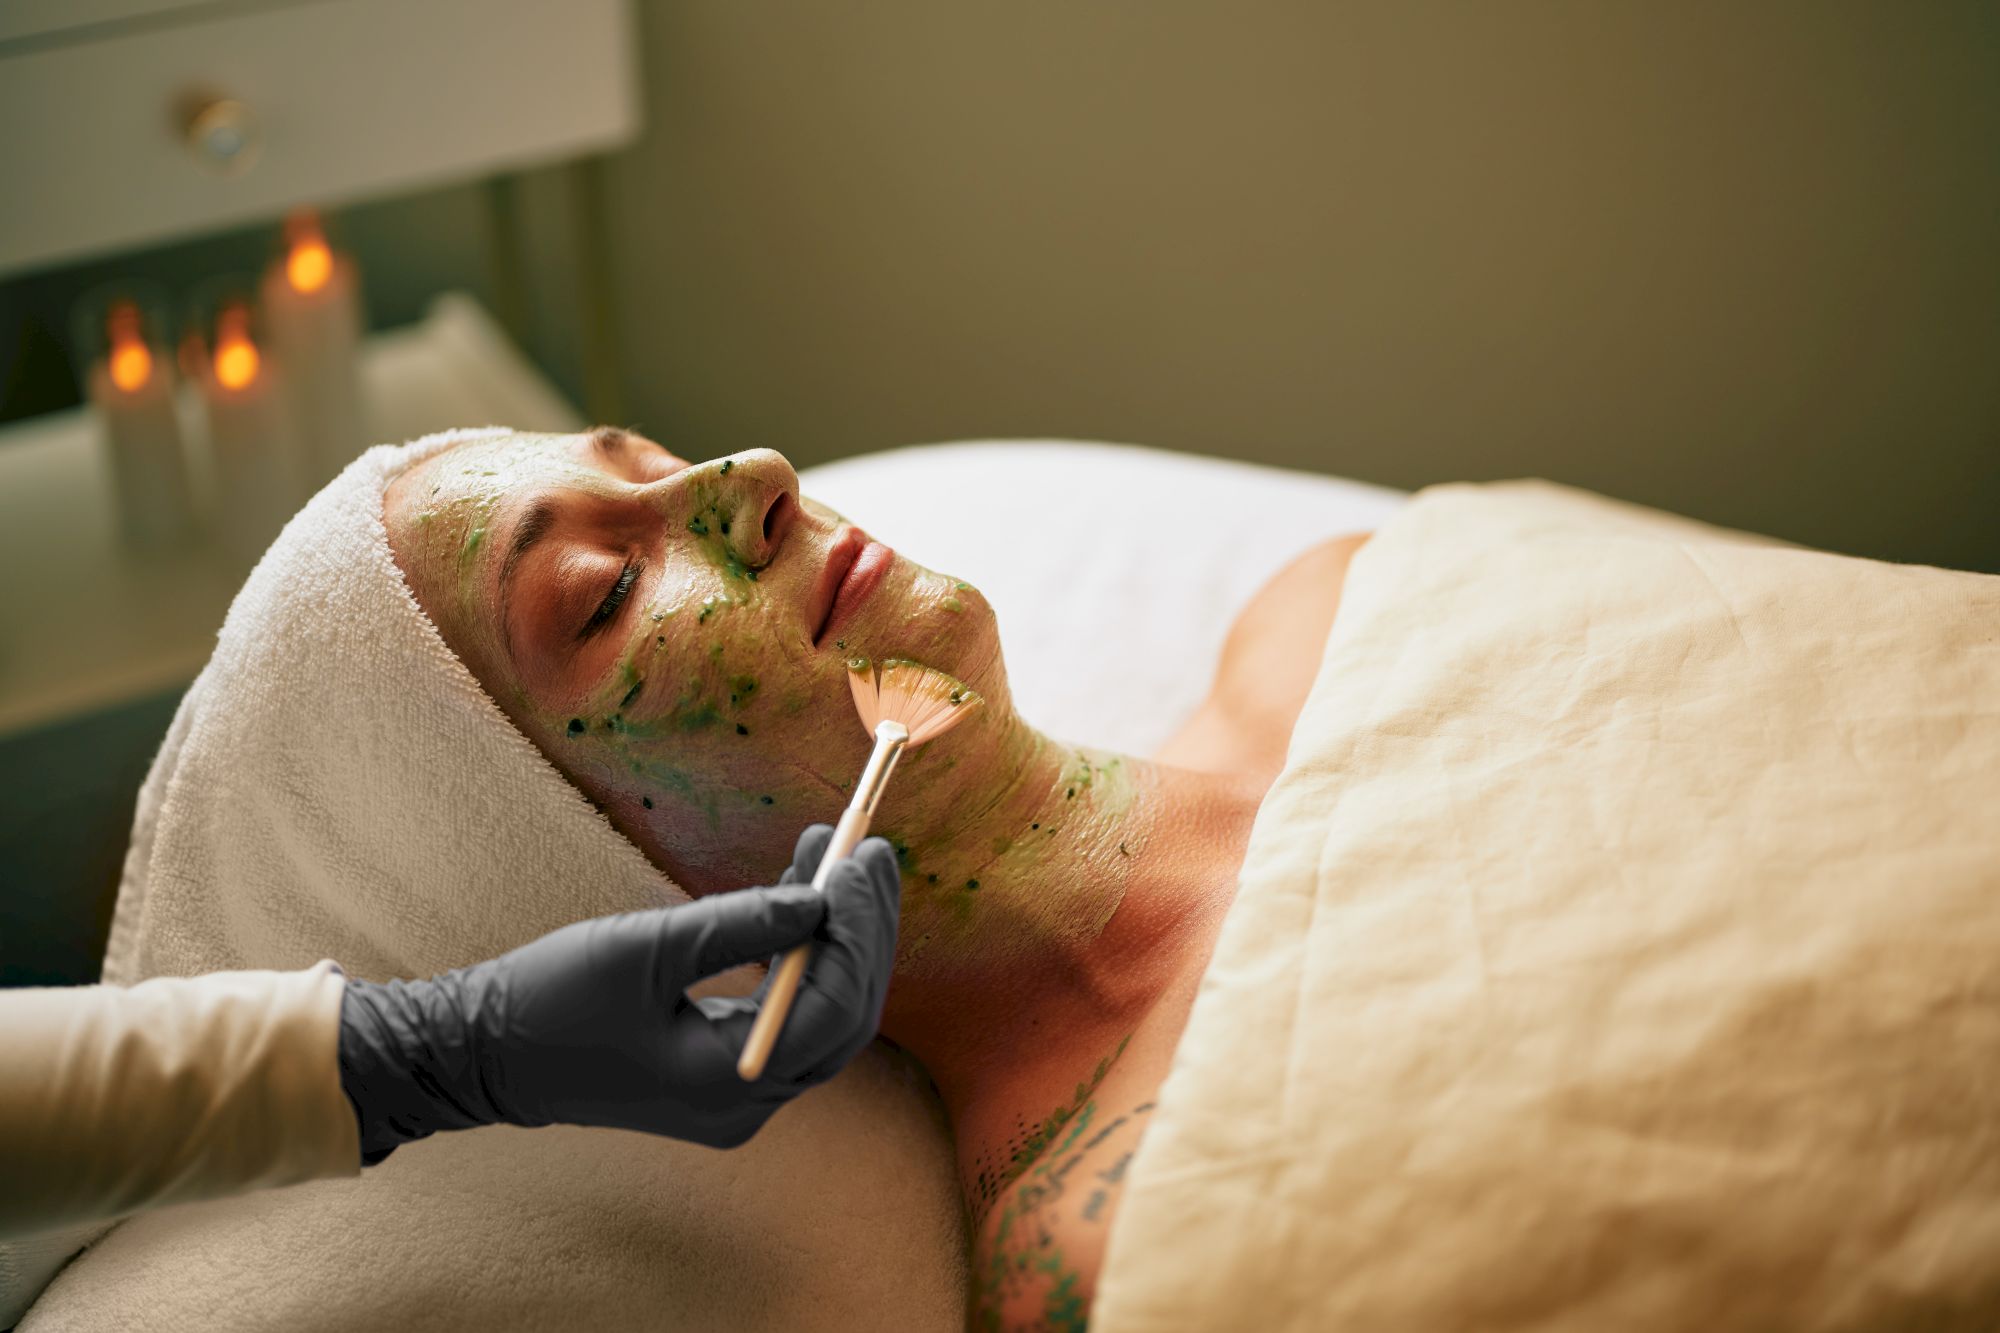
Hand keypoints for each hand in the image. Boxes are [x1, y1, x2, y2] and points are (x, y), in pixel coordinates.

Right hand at [337, 826, 901, 1158]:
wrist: (483, 1053)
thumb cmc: (550, 1000)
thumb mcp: (648, 948)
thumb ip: (740, 924)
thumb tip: (819, 900)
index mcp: (727, 1083)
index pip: (834, 1009)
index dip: (860, 932)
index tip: (862, 861)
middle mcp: (745, 1103)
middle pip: (843, 1016)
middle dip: (862, 931)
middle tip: (871, 853)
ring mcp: (736, 1094)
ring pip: (820, 1015)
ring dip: (834, 936)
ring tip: (836, 855)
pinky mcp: (722, 1072)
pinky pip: (785, 1014)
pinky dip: (800, 956)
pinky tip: (801, 896)